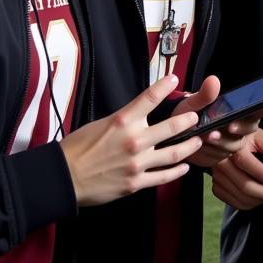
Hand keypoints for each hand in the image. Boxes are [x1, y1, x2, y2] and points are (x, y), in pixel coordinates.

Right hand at [60, 73, 202, 205]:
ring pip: (174, 153)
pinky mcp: (136, 183)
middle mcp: (134, 140)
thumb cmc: (78, 148)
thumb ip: (125, 119)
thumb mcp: (101, 123)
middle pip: (172, 126)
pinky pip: (164, 177)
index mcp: (123, 121)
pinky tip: (185, 167)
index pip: (150, 97)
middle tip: (196, 116)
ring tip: (198, 141)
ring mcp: (137, 163)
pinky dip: (178, 171)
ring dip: (190, 146)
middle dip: (188, 120)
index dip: (165, 86)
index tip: (174, 80)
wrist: (63, 177)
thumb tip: (141, 115)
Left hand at [172, 75, 262, 166]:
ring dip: (221, 141)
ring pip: (233, 145)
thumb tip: (213, 81)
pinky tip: (198, 147)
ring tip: (206, 136)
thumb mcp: (192, 103)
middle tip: (228, 126)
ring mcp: (229, 143)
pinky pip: (220, 157)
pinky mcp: (220, 157)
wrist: (171, 135)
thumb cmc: (185, 114)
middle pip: (248, 129)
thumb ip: (204, 95)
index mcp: (234, 110)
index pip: (256, 109)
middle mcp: (236, 126)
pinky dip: (209, 152)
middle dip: (238, 128)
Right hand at [212, 127, 262, 209]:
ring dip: (258, 200)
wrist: (227, 140)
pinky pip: (233, 202)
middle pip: (243, 184)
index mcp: (233, 146)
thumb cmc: (245, 138)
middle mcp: (222, 162)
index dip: (260, 173)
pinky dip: (248, 203)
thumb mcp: (261, 137)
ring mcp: (219, 176)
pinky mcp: (217, 186)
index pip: (245, 162)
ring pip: (239, 196)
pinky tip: (258, 198)